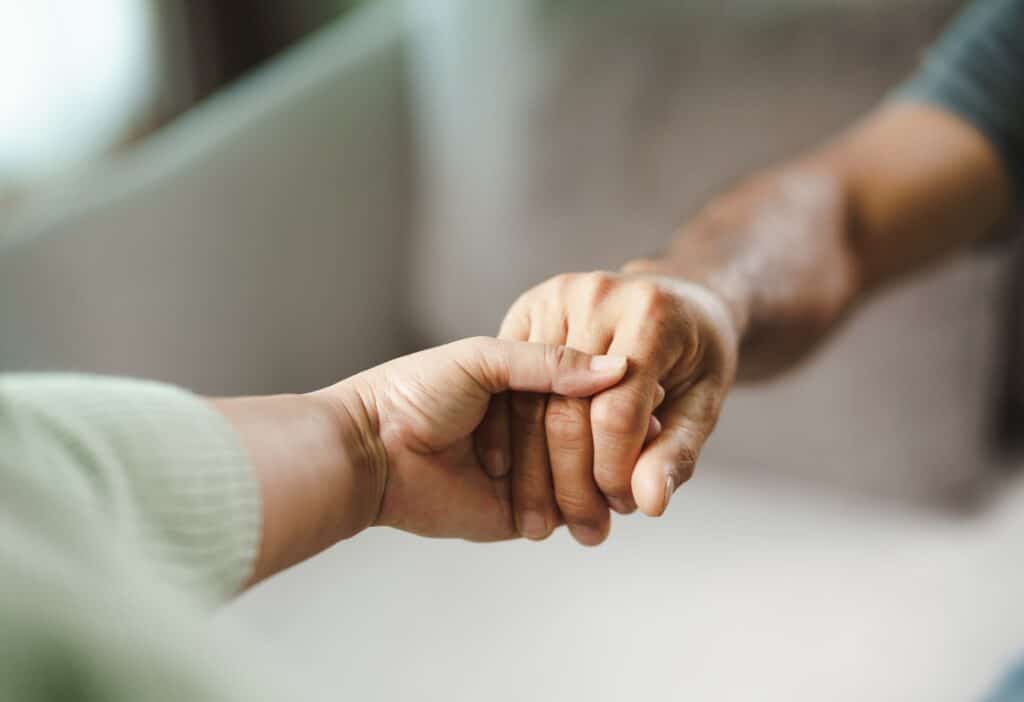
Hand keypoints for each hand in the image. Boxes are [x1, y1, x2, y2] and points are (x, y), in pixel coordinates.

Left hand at [322, 337, 627, 540]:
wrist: (370, 452)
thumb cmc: (415, 393)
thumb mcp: (482, 359)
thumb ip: (548, 362)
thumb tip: (618, 369)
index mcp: (523, 383)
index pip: (586, 389)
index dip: (619, 395)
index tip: (655, 396)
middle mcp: (531, 427)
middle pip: (593, 436)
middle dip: (619, 444)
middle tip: (649, 442)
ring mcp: (529, 472)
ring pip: (586, 477)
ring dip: (606, 481)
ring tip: (629, 479)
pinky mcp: (519, 513)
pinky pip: (565, 515)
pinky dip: (587, 513)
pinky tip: (607, 508)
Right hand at [475, 272, 738, 544]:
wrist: (673, 298)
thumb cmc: (695, 354)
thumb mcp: (703, 403)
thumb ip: (676, 452)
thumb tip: (649, 504)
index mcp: (649, 314)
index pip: (617, 411)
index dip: (615, 471)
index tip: (621, 509)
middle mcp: (594, 296)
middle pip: (565, 409)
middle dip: (571, 482)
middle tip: (585, 529)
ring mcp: (552, 298)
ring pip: (528, 402)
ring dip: (533, 472)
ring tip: (549, 523)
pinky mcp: (524, 308)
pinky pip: (508, 385)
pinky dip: (509, 439)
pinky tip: (517, 482)